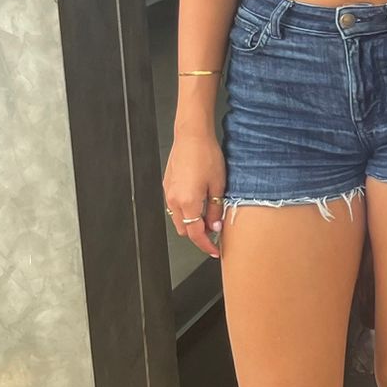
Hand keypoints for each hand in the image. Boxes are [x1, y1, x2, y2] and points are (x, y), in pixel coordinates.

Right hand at [163, 130, 225, 254]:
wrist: (191, 136)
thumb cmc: (206, 156)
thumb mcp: (218, 185)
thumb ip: (215, 209)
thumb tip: (215, 226)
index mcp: (187, 202)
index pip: (195, 234)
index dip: (206, 245)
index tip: (214, 251)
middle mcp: (174, 200)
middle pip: (184, 229)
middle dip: (198, 234)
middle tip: (215, 232)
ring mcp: (168, 193)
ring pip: (178, 219)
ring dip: (191, 222)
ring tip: (209, 216)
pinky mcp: (167, 185)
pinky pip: (175, 206)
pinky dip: (186, 211)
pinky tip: (199, 203)